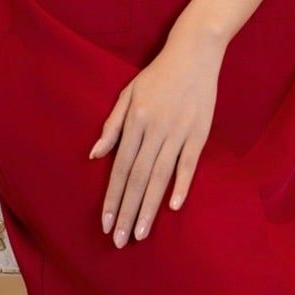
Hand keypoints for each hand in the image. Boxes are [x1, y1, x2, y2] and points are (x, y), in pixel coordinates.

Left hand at [89, 29, 223, 246]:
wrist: (194, 53)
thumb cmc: (157, 74)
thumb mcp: (128, 92)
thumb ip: (112, 125)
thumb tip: (94, 155)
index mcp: (135, 120)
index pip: (120, 167)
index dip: (112, 197)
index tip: (106, 223)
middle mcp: (155, 129)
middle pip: (138, 178)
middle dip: (128, 211)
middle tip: (120, 241)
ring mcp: (179, 131)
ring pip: (160, 176)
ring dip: (150, 207)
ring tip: (141, 233)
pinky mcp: (199, 132)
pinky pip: (189, 163)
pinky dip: (181, 185)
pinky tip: (173, 207)